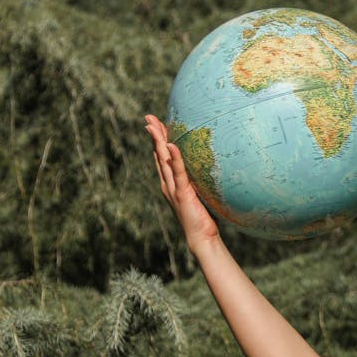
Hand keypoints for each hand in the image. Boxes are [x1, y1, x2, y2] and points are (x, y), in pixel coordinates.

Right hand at [145, 114, 220, 250]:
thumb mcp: (200, 194)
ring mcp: (173, 189)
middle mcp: (168, 184)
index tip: (155, 124)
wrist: (201, 237)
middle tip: (148, 118)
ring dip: (159, 142)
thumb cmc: (203, 217)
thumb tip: (208, 166)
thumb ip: (198, 181)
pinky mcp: (182, 194)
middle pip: (159, 155)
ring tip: (153, 126)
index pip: (163, 157)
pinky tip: (172, 145)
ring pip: (164, 160)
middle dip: (154, 136)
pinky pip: (179, 173)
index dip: (158, 140)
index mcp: (171, 183)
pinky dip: (175, 159)